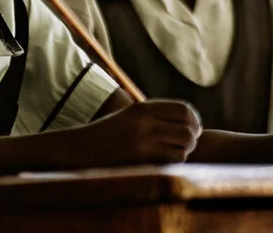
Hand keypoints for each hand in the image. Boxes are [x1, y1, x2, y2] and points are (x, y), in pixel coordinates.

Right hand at [84, 100, 201, 165]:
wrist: (78, 149)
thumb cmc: (106, 135)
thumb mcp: (129, 118)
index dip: (194, 120)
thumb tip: (185, 120)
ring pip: (184, 144)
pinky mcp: (140, 158)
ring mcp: (142, 140)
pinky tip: (163, 164)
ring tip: (174, 154)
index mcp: (142, 108)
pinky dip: (174, 163)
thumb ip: (154, 116)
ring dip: (184, 151)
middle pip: (189, 128)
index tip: (193, 129)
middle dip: (193, 138)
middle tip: (187, 145)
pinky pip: (172, 159)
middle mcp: (144, 121)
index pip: (183, 109)